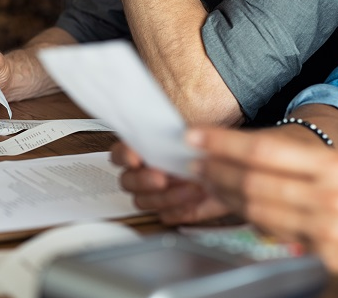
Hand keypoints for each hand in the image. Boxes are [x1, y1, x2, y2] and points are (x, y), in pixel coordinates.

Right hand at [111, 142, 229, 224]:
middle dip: (143, 180)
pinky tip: (194, 201)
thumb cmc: (209, 149)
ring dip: (166, 196)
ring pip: (143, 202)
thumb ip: (184, 134)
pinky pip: (165, 216)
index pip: (120, 153)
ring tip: (191, 187)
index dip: (124, 156)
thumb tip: (181, 136)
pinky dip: (179, 210)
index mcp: (143, 150)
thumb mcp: (198, 134)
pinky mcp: (171, 211)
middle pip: (127, 182)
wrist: (231, 168)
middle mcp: (144, 173)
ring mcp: (155, 194)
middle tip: (162, 178)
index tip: (136, 158)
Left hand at [187, 127, 337, 271]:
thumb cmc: (329, 168)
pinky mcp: (319, 251)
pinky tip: (232, 202)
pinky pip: (267, 230)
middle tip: (195, 163)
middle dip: (216, 171)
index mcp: (326, 164)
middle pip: (252, 182)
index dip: (222, 143)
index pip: (261, 150)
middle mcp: (328, 196)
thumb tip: (216, 144)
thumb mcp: (310, 149)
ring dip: (223, 194)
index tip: (193, 137)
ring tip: (208, 182)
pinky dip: (244, 214)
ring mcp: (325, 227)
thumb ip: (270, 147)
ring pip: (254, 209)